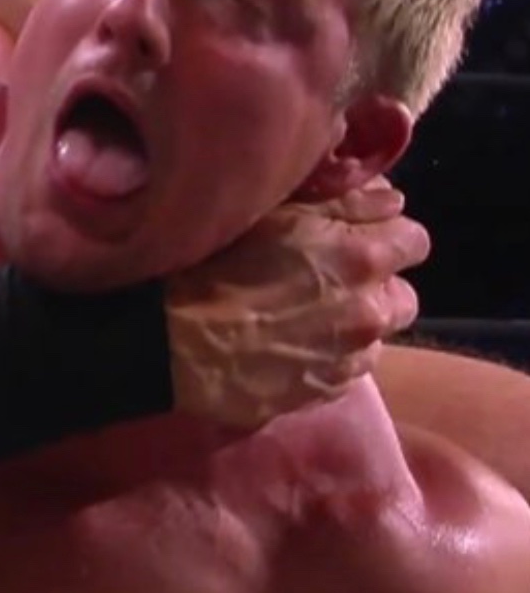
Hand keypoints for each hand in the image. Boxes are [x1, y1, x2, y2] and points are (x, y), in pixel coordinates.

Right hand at [165, 179, 427, 428]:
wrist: (175, 341)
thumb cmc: (218, 261)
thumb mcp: (277, 211)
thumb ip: (345, 201)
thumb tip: (392, 201)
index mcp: (363, 257)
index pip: (416, 239)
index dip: (389, 234)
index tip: (359, 234)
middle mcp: (370, 310)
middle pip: (404, 293)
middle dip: (377, 283)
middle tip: (332, 276)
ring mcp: (351, 357)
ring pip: (379, 333)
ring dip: (357, 321)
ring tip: (312, 314)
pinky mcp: (327, 392)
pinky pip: (350, 367)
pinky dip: (334, 354)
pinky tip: (296, 342)